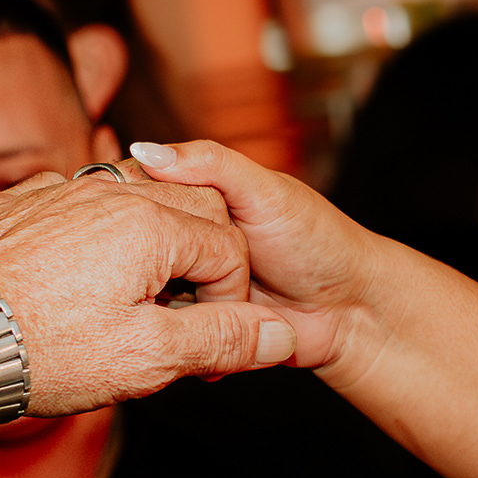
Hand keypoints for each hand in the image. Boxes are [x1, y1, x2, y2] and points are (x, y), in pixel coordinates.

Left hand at [0, 166, 294, 417]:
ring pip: (132, 198)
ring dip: (151, 244)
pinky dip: (94, 235)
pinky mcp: (15, 203)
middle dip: (202, 260)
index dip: (232, 300)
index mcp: (150, 224)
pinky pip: (76, 204)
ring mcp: (56, 191)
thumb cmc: (41, 351)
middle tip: (182, 317)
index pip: (229, 248)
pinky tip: (76, 282)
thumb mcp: (148, 358)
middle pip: (189, 206)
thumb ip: (222, 339)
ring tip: (133, 300)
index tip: (208, 342)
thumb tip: (280, 333)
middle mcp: (105, 192)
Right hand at [119, 139, 382, 373]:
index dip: (129, 205)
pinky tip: (181, 328)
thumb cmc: (317, 241)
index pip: (138, 188)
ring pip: (146, 285)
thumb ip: (213, 165)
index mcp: (196, 193)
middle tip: (169, 267)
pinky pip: (167, 324)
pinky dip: (172, 327)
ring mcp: (188, 279)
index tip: (129, 220)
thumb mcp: (266, 192)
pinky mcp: (196, 321)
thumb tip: (146, 149)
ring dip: (156, 296)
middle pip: (136, 242)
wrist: (348, 311)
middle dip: (143, 258)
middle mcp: (186, 236)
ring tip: (179, 299)